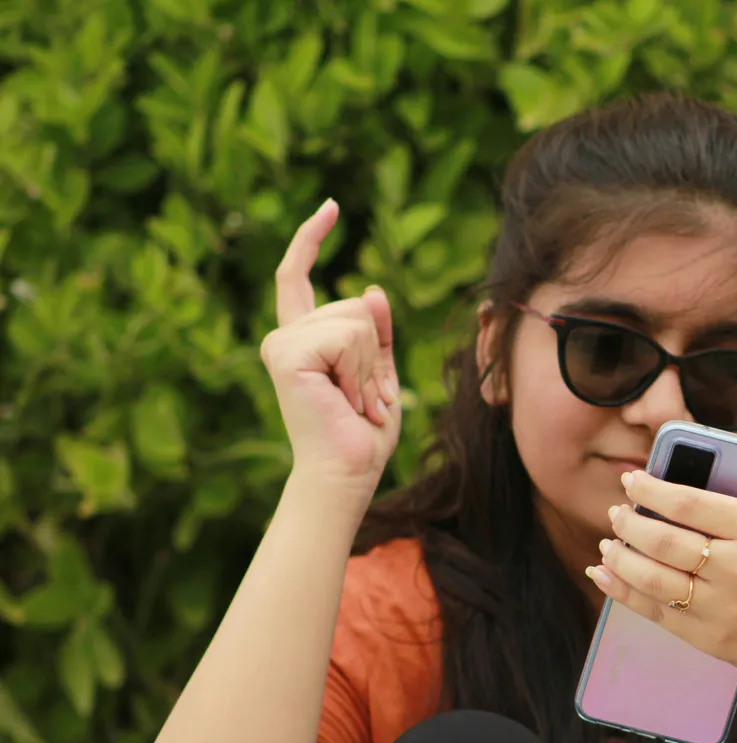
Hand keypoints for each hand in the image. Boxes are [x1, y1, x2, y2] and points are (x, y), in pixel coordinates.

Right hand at [260, 199, 400, 493]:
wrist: (348, 471)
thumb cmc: (364, 432)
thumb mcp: (381, 373)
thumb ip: (377, 333)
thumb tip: (371, 289)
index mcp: (304, 338)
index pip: (300, 276)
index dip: (312, 238)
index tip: (331, 206)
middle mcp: (286, 336)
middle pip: (356, 305)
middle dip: (377, 354)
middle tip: (364, 398)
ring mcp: (281, 343)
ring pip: (357, 321)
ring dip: (371, 367)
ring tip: (356, 401)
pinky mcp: (286, 354)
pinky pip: (349, 337)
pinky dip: (361, 371)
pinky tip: (346, 400)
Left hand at [589, 393, 736, 685]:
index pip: (691, 505)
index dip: (652, 490)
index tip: (632, 480)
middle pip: (665, 541)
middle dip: (629, 522)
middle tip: (615, 511)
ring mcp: (725, 608)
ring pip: (654, 578)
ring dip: (621, 558)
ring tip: (608, 542)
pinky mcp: (713, 639)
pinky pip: (657, 612)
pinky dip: (622, 593)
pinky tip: (605, 574)